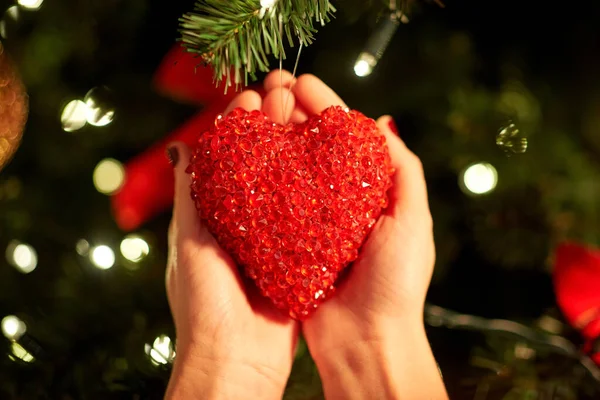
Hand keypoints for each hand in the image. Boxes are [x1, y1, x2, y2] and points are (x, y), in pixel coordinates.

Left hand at [164, 89, 299, 398]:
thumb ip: (191, 195)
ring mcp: (276, 238)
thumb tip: (181, 148)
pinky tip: (333, 160)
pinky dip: (319, 189)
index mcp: (215, 217)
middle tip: (287, 91)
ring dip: (297, 148)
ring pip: (288, 184)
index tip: (253, 94)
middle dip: (273, 126)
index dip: (240, 124)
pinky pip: (311, 218)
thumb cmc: (204, 302)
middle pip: (262, 163)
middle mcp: (247, 223)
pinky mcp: (300, 256)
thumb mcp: (189, 243)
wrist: (236, 361)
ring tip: (310, 112)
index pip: (229, 158)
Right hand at [264, 71, 446, 398]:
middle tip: (269, 87)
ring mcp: (309, 222)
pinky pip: (269, 205)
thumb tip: (382, 121)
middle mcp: (338, 203)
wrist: (366, 343)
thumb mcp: (413, 220)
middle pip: (312, 148)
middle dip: (292, 115)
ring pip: (288, 171)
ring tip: (252, 112)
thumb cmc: (396, 283)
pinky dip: (257, 179)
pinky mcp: (286, 244)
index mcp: (369, 193)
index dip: (325, 105)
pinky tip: (242, 156)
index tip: (301, 81)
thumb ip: (403, 170)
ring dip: (272, 139)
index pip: (345, 137)